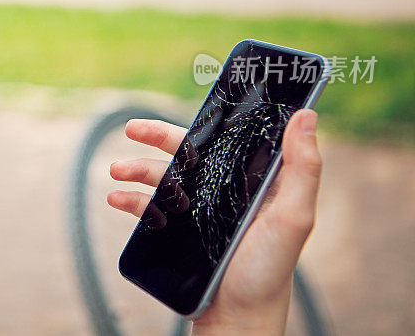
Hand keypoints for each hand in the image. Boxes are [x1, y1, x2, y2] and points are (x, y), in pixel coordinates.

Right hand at [107, 109, 321, 333]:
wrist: (237, 317)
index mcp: (254, 180)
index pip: (228, 138)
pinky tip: (116, 199)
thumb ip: (304, 167)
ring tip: (116, 170)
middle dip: (157, 137)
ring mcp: (201, 210)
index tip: (187, 107)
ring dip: (137, 169)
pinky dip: (131, 200)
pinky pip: (152, 208)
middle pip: (188, 153)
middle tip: (131, 128)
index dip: (207, 120)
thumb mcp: (294, 217)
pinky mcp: (181, 231)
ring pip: (165, 178)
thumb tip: (305, 116)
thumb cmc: (270, 270)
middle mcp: (226, 190)